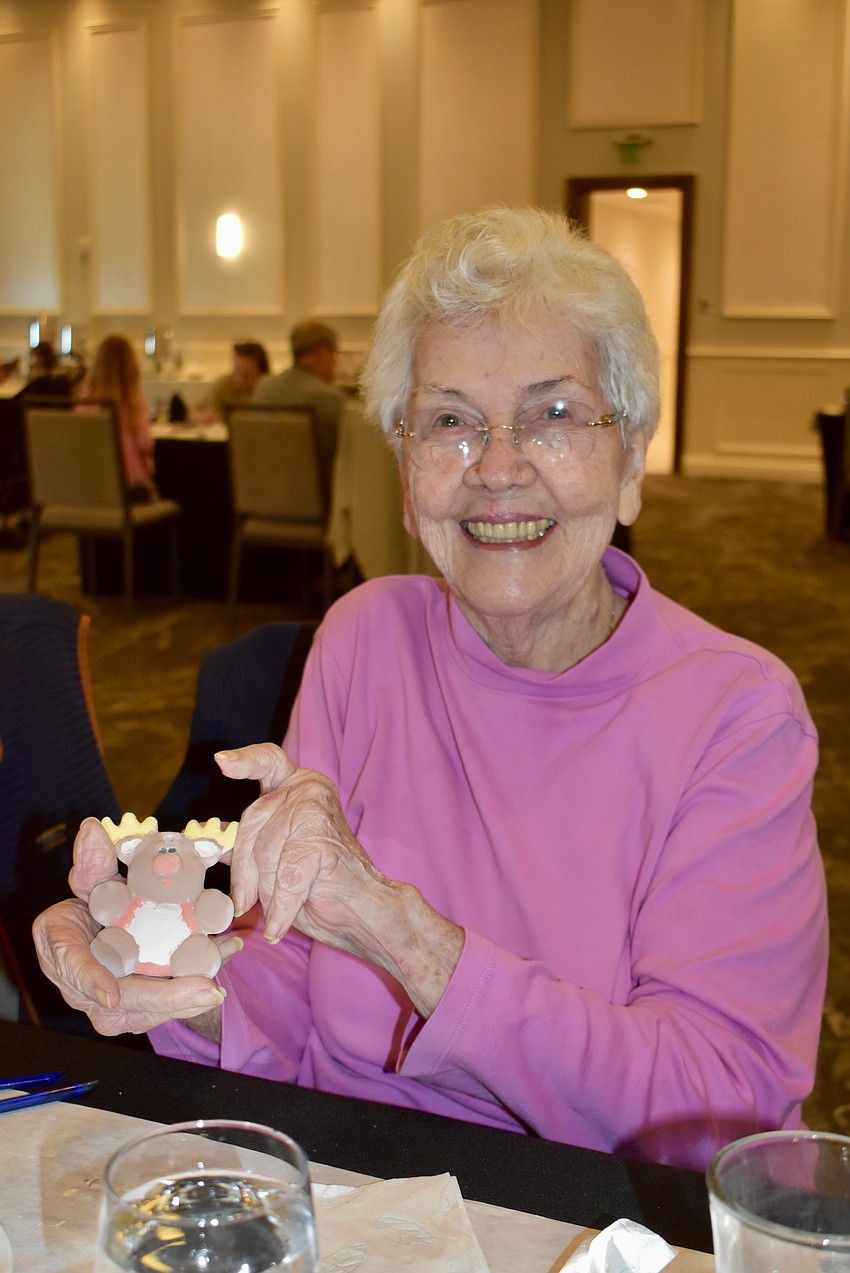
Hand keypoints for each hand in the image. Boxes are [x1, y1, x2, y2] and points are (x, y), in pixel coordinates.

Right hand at [31, 818, 236, 1036]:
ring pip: (159, 1008)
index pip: (76, 972)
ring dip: (197, 988)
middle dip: (171, 999)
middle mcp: (91, 992)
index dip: (93, 982)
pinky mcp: (145, 1008)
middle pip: (130, 1001)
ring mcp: (119, 1006)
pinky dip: (203, 975)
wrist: (96, 935)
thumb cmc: (86, 910)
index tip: (112, 994)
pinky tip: (227, 951)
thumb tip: (91, 828)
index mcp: (65, 958)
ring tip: (227, 956)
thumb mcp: (86, 884)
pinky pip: (176, 1000)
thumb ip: (91, 863)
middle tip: (208, 990)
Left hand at [217, 745, 463, 1015]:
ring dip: (267, 893)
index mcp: (298, 787)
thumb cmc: (321, 887)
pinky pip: (286, 879)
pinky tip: (278, 926)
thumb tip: (218, 847)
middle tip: (244, 903)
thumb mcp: (276, 861)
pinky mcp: (322, 841)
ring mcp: (316, 811)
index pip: (268, 760)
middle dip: (245, 870)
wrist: (367, 912)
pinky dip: (281, 908)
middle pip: (252, 821)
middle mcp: (309, 790)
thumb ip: (252, 847)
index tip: (221, 762)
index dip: (245, 760)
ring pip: (266, 852)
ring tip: (278, 912)